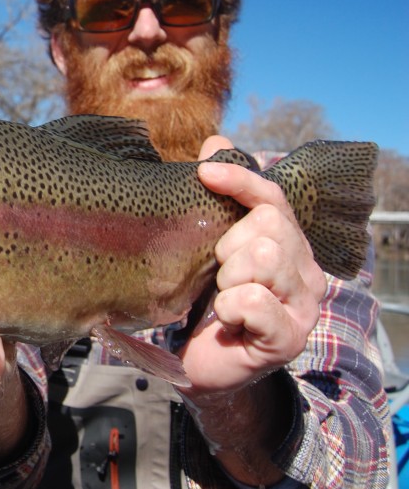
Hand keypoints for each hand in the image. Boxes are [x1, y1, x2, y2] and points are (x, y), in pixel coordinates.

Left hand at [181, 136, 325, 392]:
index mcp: (286, 243)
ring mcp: (302, 304)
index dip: (240, 181)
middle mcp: (303, 269)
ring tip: (222, 298)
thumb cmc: (205, 302)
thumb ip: (217, 199)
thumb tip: (217, 141)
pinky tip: (228, 321)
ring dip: (228, 278)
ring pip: (262, 258)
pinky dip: (230, 308)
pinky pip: (253, 301)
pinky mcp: (288, 337)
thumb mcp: (206, 247)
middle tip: (217, 275)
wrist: (204, 366)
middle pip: (265, 227)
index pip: (271, 198)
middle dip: (227, 246)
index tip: (203, 172)